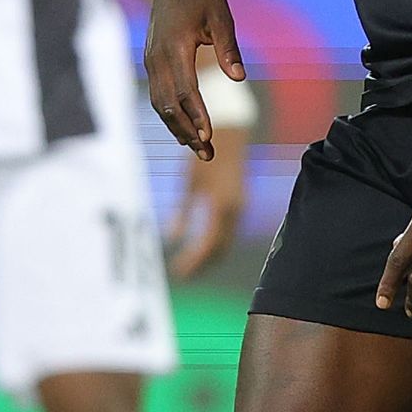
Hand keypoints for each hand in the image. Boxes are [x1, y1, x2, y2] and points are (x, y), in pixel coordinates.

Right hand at [143, 0, 246, 160]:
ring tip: (199, 148)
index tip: (209, 136)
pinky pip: (157, 94)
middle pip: (169, 104)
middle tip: (208, 153)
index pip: (185, 90)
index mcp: (175, 46)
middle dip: (188, 131)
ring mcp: (150, 59)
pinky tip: (185, 129)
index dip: (197, 115)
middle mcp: (157, 56)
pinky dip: (170, 114)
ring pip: (160, 103)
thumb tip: (240, 77)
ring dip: (177, 127)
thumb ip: (229, 48)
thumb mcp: (221, 17)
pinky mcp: (150, 60)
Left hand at [167, 128, 248, 278]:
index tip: (178, 272)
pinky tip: (201, 247)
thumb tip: (172, 238)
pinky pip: (228, 232)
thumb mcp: (189, 184)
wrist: (228, 136)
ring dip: (209, 256)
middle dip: (202, 264)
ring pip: (225, 242)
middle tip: (183, 275)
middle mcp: (234, 211)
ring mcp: (239, 208)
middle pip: (219, 249)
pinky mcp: (238, 204)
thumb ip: (182, 212)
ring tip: (189, 265)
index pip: (208, 245)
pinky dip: (215, 244)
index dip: (194, 261)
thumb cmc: (203, 156)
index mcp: (221, 207)